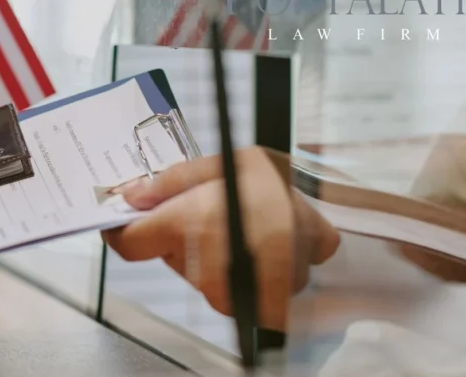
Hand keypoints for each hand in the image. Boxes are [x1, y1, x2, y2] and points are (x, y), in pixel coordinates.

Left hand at [102, 147, 340, 331]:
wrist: (344, 199)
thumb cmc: (278, 179)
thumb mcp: (222, 162)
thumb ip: (168, 182)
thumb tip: (128, 197)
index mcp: (192, 224)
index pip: (129, 244)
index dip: (121, 231)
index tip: (123, 224)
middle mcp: (212, 265)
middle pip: (174, 263)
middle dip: (183, 241)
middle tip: (212, 213)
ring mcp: (242, 290)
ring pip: (209, 284)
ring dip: (219, 260)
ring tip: (245, 228)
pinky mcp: (270, 303)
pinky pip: (249, 295)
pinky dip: (253, 275)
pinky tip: (265, 248)